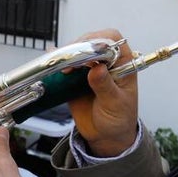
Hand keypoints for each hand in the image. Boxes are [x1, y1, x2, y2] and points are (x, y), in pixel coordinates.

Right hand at [65, 29, 138, 156]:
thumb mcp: (115, 104)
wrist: (106, 136)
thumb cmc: (119, 119)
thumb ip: (106, 87)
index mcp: (123, 64)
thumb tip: (97, 69)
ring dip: (67, 55)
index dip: (100, 40)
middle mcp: (106, 62)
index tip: (88, 51)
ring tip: (63, 67)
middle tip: (72, 61)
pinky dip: (58, 63)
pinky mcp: (76, 78)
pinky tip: (54, 65)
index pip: (113, 40)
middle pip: (91, 41)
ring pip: (77, 51)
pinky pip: (66, 65)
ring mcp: (90, 69)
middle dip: (80, 47)